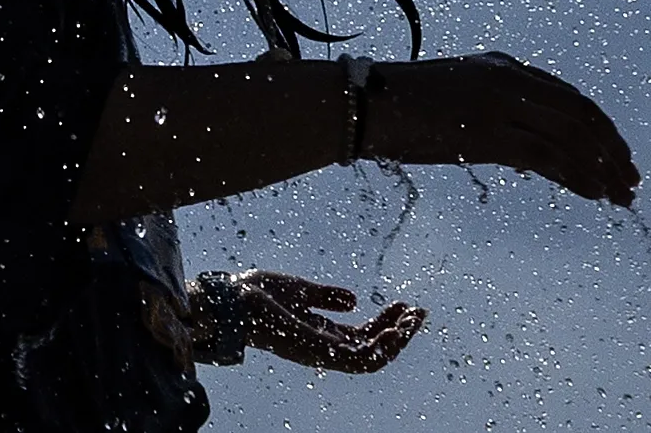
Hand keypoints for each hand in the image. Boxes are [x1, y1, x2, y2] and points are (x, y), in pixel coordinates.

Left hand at [205, 271, 422, 373]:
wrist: (232, 298)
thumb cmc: (257, 295)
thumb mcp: (300, 291)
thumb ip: (327, 297)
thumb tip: (354, 300)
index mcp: (321, 334)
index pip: (362, 336)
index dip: (387, 324)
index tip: (405, 305)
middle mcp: (323, 348)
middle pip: (372, 350)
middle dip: (399, 335)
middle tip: (418, 313)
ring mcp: (321, 352)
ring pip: (371, 359)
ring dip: (396, 342)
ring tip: (412, 320)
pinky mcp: (317, 351)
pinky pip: (357, 360)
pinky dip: (380, 348)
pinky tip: (393, 330)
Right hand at [366, 52, 639, 205]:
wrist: (364, 105)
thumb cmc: (402, 108)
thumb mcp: (461, 104)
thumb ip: (500, 120)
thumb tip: (534, 158)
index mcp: (504, 68)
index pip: (571, 98)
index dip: (602, 129)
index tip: (619, 156)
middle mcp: (510, 79)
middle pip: (582, 115)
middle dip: (613, 150)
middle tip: (631, 179)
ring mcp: (501, 104)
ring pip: (573, 136)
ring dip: (604, 168)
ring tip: (621, 196)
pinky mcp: (490, 132)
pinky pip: (550, 156)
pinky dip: (580, 176)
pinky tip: (596, 195)